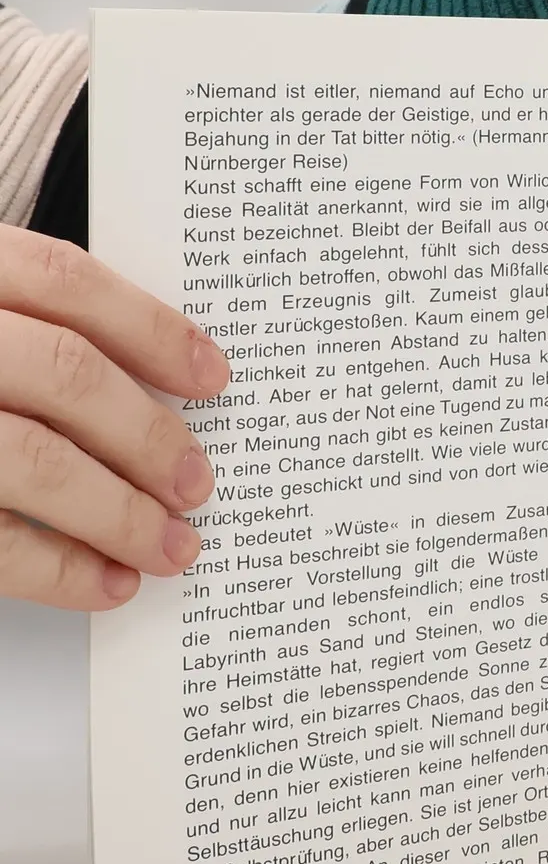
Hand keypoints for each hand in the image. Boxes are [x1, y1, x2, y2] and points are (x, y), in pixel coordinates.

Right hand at [0, 228, 228, 610]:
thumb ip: (20, 321)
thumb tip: (152, 374)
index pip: (63, 280)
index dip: (152, 328)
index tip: (212, 376)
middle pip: (62, 372)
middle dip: (145, 434)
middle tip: (196, 481)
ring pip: (28, 459)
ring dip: (115, 512)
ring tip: (169, 546)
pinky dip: (54, 568)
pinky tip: (102, 582)